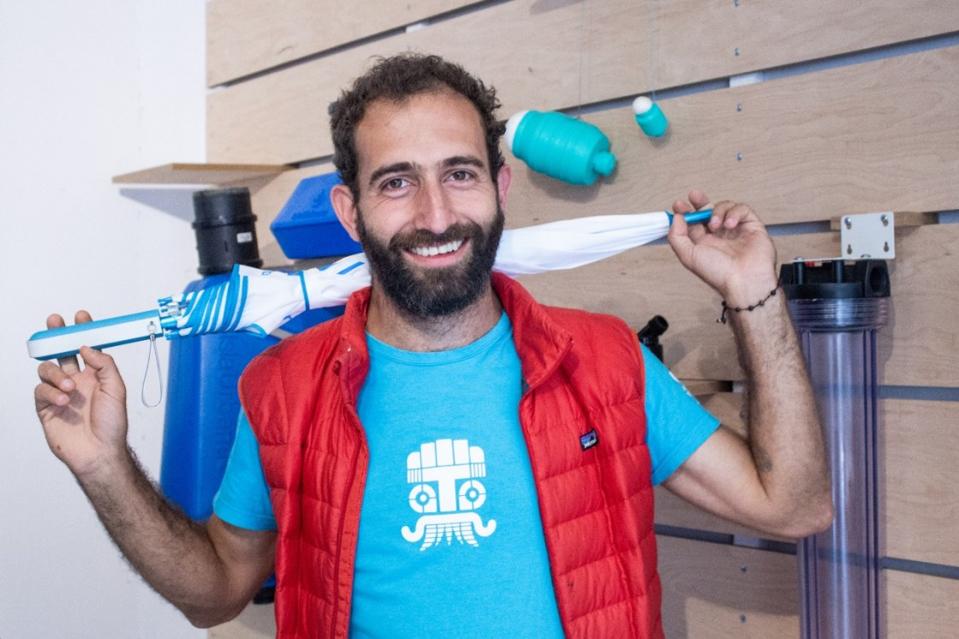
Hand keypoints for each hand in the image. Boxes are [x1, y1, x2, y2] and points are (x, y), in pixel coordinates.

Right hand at [34, 312, 129, 478]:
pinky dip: (50, 392)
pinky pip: (40, 390)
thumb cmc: (112, 424)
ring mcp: (59, 393)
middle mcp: (76, 381)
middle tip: (54, 322)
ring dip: (57, 374)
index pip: (86, 348)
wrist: (99, 451)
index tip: (81, 316)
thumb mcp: (117, 388)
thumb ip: (104, 364)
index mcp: (94, 375)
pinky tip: (63, 402)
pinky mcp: (45, 407)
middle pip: (61, 352)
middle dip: (56, 335)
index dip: (82, 332)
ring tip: (70, 388)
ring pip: (47, 369)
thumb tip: (86, 346)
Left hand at [667, 190, 777, 304]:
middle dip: (700, 202)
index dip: (686, 212)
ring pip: (724, 208)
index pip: (693, 222)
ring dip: (717, 211)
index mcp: (703, 243)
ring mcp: (735, 230)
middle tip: (694, 196)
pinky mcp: (751, 226)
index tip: (679, 205)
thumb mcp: (688, 256)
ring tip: (716, 225)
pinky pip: (742, 209)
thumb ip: (677, 236)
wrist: (744, 280)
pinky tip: (730, 224)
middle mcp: (719, 236)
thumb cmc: (718, 273)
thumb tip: (676, 217)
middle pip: (708, 211)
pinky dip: (734, 213)